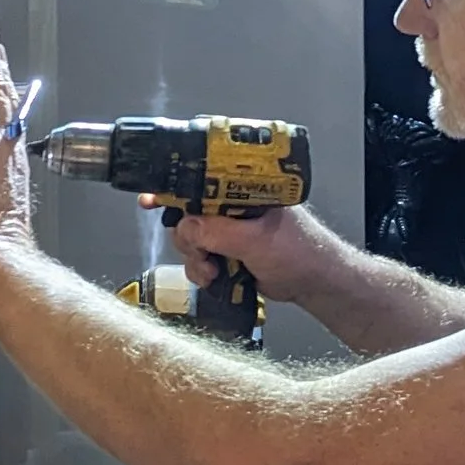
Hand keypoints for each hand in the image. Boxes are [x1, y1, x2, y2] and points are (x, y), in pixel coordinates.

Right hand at [164, 196, 349, 309]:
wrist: (313, 284)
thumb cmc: (299, 251)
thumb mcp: (257, 240)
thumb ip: (220, 233)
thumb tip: (185, 226)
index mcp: (242, 188)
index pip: (202, 180)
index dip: (175, 188)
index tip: (151, 199)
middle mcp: (231, 205)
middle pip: (187, 213)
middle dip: (187, 236)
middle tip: (202, 253)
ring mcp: (227, 230)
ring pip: (189, 239)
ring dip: (194, 257)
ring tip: (212, 270)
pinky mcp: (225, 252)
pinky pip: (198, 258)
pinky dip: (199, 270)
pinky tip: (213, 279)